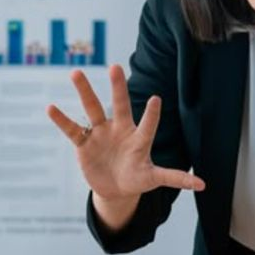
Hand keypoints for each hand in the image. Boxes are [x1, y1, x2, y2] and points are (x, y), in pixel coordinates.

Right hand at [47, 65, 204, 202]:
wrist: (115, 187)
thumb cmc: (138, 177)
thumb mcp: (154, 179)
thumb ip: (175, 179)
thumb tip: (204, 185)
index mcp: (139, 138)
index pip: (147, 125)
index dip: (151, 114)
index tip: (155, 99)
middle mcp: (120, 130)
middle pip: (119, 105)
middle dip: (118, 87)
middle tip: (115, 66)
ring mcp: (101, 134)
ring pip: (92, 109)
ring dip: (85, 92)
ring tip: (76, 73)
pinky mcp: (84, 144)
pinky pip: (72, 129)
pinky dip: (62, 120)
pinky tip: (50, 108)